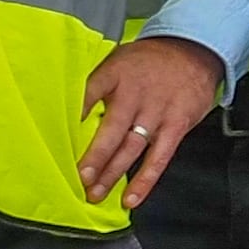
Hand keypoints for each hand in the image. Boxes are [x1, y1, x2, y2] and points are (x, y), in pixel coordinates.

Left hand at [76, 35, 224, 208]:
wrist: (193, 51)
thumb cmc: (148, 61)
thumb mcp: (117, 60)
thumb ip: (95, 84)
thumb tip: (66, 112)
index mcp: (115, 74)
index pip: (89, 93)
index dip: (73, 114)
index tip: (56, 135)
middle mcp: (136, 95)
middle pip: (111, 130)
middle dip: (94, 157)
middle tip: (79, 178)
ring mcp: (157, 112)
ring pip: (132, 148)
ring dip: (112, 174)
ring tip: (95, 193)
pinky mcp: (176, 126)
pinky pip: (159, 158)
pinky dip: (145, 180)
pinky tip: (131, 197)